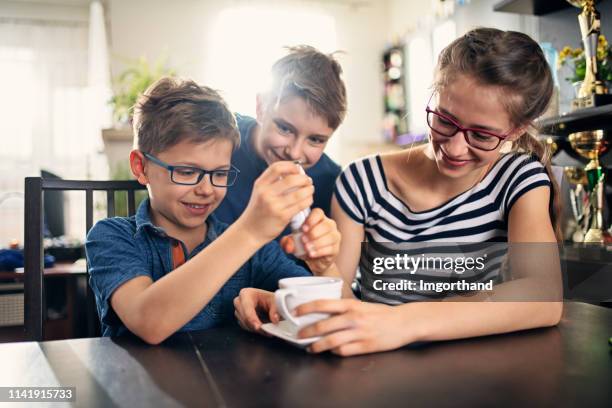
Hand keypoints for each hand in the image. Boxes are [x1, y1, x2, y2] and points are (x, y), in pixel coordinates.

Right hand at [233, 288, 278, 333]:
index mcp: (246, 293)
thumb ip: (275, 310)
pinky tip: (262, 328)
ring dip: (256, 329)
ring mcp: (238, 310)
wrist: (265, 300)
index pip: (247, 308)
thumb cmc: (268, 298)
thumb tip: (274, 320)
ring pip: (245, 324)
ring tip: (268, 330)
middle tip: (267, 331)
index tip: (258, 327)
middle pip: (244, 317)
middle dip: (256, 326)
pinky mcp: (239, 318)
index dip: (252, 318)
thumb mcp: (275, 300)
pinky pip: (246, 327)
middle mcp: (239, 301)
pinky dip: (254, 329)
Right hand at [237, 161, 313, 244]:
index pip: (277, 167)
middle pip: (291, 179)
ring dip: (309, 190)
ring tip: (310, 189)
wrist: (250, 231)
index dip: (291, 166)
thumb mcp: (260, 192)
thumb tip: (294, 172)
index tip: (298, 170)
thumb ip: (272, 182)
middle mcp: (266, 193)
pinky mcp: (282, 216)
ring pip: (299, 193)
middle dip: (304, 178)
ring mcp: (274, 205)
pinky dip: (308, 200)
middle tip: (308, 181)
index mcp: (260, 184)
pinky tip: (309, 200)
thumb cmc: (258, 210)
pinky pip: (300, 205)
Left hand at [280, 208, 340, 274]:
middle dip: (314, 232)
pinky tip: (312, 254)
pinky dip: (320, 251)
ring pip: (331, 236)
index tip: (303, 228)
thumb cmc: (303, 246)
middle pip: (326, 224)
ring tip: (307, 248)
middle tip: (304, 240)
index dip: (312, 219)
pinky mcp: (336, 249)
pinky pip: (331, 248)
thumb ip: (287, 242)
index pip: (318, 213)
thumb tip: (287, 245)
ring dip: (317, 242)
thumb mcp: (293, 243)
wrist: (313, 260)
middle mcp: (329, 225)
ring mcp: (334, 236)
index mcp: (318, 219)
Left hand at [295, 299, 413, 355]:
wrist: (403, 322)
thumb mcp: (361, 304)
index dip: (306, 308)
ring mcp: (359, 333)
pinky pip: (344, 351)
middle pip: (323, 325)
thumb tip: (322, 312)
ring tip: (310, 348)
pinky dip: (334, 352)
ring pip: (331, 341)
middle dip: (307, 331)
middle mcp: (353, 318)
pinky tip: (331, 351)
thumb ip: (344, 308)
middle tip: (298, 335)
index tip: (295, 312)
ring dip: (317, 346)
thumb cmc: (381, 313)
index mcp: (351, 305)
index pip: (323, 304)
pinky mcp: (365, 346)